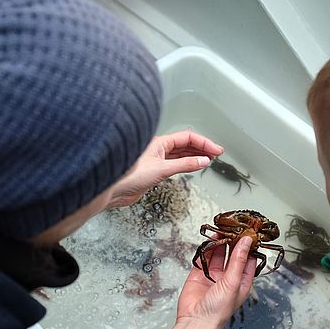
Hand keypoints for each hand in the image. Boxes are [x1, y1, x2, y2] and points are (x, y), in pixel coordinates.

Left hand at [106, 130, 223, 207]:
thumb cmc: (127, 176)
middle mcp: (158, 149)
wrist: (113, 191)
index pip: (187, 137)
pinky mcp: (155, 171)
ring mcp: (157, 160)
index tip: (216, 150)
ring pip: (181, 154)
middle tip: (216, 153)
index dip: (204, 142)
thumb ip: (184, 165)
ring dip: (195, 155)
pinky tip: (193, 166)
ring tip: (208, 158)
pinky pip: (175, 164)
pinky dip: (186, 164)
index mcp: (159, 143)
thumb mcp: (161, 169)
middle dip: (201, 147)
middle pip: (185, 144)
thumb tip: (202, 161)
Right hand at [176, 237, 255, 328]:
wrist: (196, 320)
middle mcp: (228, 278)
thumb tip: (246, 243)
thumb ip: (238, 260)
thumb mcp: (233, 282)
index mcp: (242, 282)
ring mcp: (213, 275)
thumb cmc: (218, 311)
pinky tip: (209, 240)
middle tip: (233, 227)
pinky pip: (203, 258)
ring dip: (219, 243)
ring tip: (221, 230)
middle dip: (233, 241)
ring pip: (217, 254)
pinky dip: (205, 249)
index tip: (249, 232)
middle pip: (232, 255)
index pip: (248, 260)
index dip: (249, 246)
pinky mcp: (198, 274)